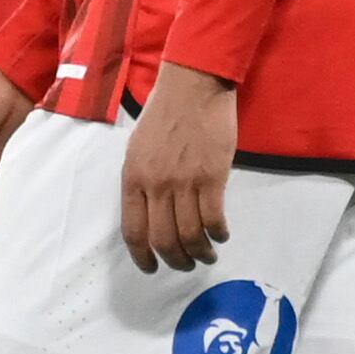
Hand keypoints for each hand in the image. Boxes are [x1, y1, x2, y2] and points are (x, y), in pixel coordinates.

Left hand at [120, 62, 236, 273]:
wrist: (193, 85)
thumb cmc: (164, 113)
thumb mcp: (138, 148)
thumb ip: (142, 181)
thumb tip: (151, 214)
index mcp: (133, 177)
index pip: (133, 231)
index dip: (143, 256)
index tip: (152, 268)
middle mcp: (156, 184)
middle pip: (163, 240)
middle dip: (175, 261)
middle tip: (185, 265)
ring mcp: (184, 181)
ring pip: (190, 235)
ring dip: (200, 252)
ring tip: (207, 254)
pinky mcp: (212, 176)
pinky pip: (214, 218)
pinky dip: (218, 233)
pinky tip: (221, 234)